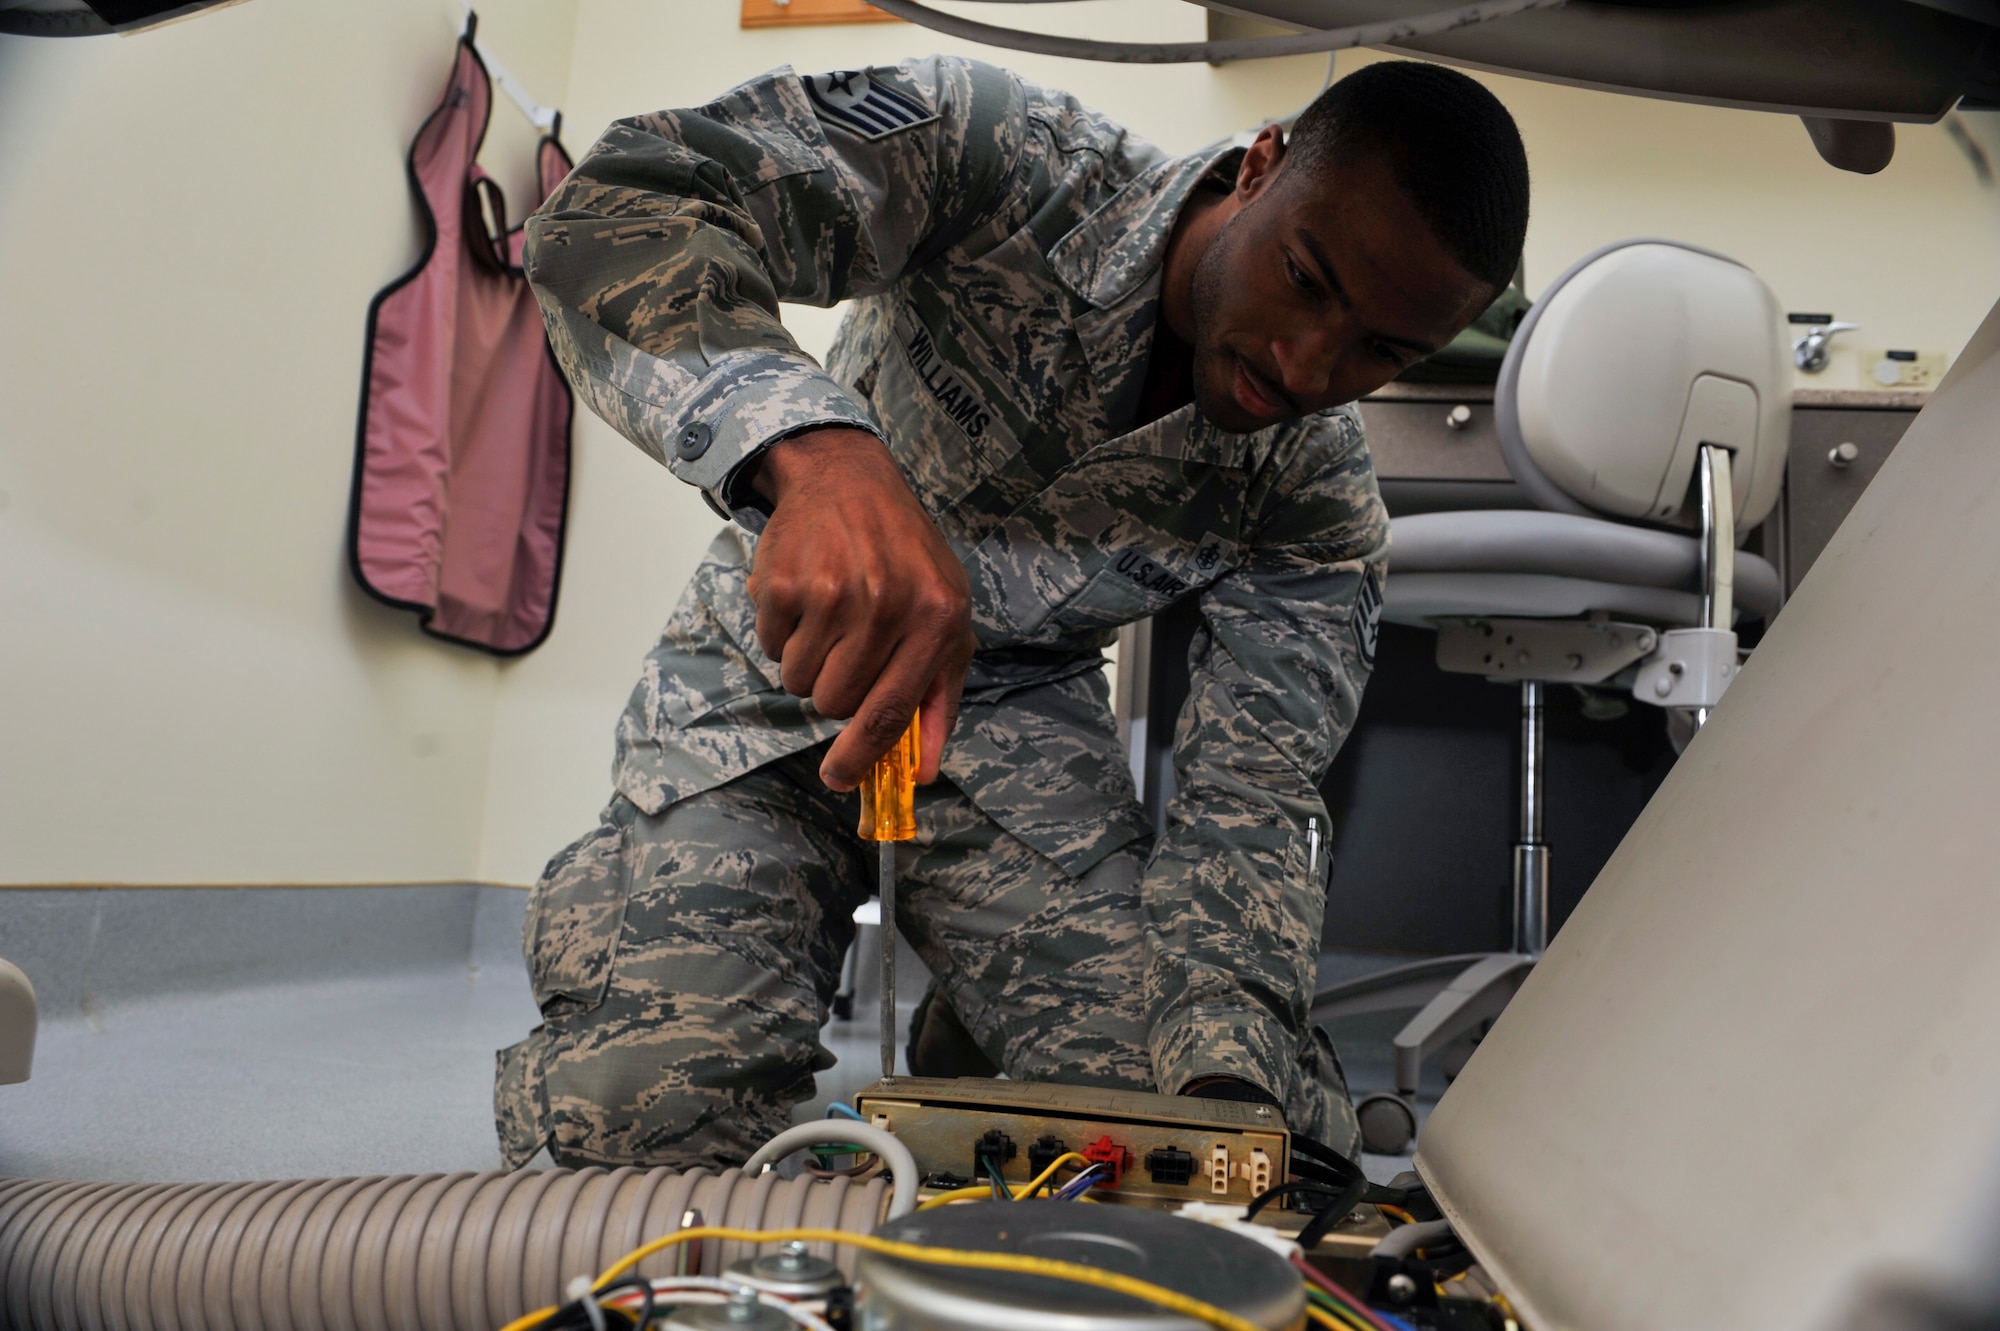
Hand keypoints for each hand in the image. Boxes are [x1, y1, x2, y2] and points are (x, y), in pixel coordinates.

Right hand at [743, 427, 972, 790]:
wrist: (849, 479)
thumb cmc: (905, 556)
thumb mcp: (945, 618)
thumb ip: (937, 699)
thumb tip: (921, 773)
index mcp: (935, 617)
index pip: (891, 710)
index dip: (860, 755)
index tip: (837, 779)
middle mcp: (885, 605)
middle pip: (835, 702)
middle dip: (834, 689)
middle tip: (847, 647)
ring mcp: (830, 592)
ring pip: (798, 681)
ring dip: (807, 662)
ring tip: (829, 615)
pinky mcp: (782, 583)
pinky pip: (770, 647)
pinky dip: (781, 633)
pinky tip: (806, 595)